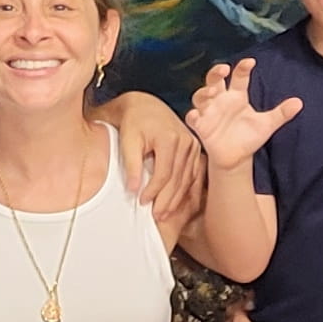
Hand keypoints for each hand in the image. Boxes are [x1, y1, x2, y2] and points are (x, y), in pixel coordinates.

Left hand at [105, 90, 208, 233]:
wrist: (144, 105)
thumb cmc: (133, 122)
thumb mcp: (127, 140)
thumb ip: (131, 164)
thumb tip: (133, 189)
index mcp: (170, 139)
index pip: (164, 173)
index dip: (153, 191)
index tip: (142, 202)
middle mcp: (186, 141)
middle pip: (178, 179)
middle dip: (167, 200)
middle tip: (156, 216)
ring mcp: (193, 145)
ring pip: (187, 178)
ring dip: (177, 198)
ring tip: (165, 213)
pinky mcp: (195, 148)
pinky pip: (193, 174)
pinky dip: (185, 189)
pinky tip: (177, 201)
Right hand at [188, 59, 306, 166]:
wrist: (237, 158)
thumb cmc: (249, 137)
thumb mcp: (267, 124)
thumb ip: (281, 113)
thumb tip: (299, 102)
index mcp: (237, 96)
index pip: (239, 77)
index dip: (243, 68)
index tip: (250, 62)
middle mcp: (221, 100)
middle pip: (214, 80)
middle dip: (216, 73)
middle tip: (223, 68)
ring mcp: (209, 112)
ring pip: (201, 96)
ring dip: (204, 92)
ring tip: (211, 91)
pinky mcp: (201, 126)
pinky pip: (193, 118)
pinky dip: (193, 115)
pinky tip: (196, 115)